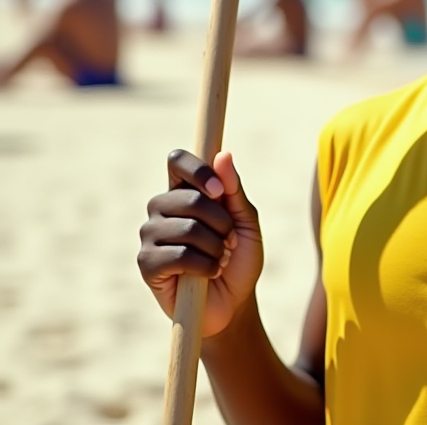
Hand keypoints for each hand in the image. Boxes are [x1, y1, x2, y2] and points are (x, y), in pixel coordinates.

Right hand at [138, 150, 263, 337]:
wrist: (234, 303)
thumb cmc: (239, 258)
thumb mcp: (246, 222)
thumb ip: (234, 191)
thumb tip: (224, 155)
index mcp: (184, 190)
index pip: (177, 160)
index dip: (198, 170)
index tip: (220, 191)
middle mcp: (161, 208)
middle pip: (189, 198)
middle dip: (221, 222)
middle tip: (229, 241)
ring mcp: (150, 235)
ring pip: (187, 228)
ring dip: (215, 247)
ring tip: (219, 259)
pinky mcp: (147, 264)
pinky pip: (178, 255)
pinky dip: (205, 266)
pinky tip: (208, 274)